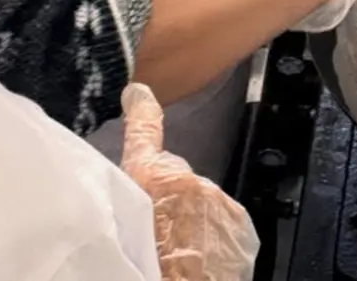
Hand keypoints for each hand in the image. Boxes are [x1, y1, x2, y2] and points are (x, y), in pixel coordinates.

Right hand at [120, 83, 257, 280]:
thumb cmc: (140, 268)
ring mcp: (217, 201)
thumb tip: (125, 183)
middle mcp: (186, 180)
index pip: (144, 133)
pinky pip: (221, 225)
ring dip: (190, 225)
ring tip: (174, 260)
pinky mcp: (238, 222)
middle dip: (167, 202)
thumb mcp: (118, 232)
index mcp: (150, 180)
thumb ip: (124, 202)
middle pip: (174, 184)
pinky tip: (196, 266)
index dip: (141, 110)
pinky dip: (212, 242)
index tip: (137, 94)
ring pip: (199, 206)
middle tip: (154, 240)